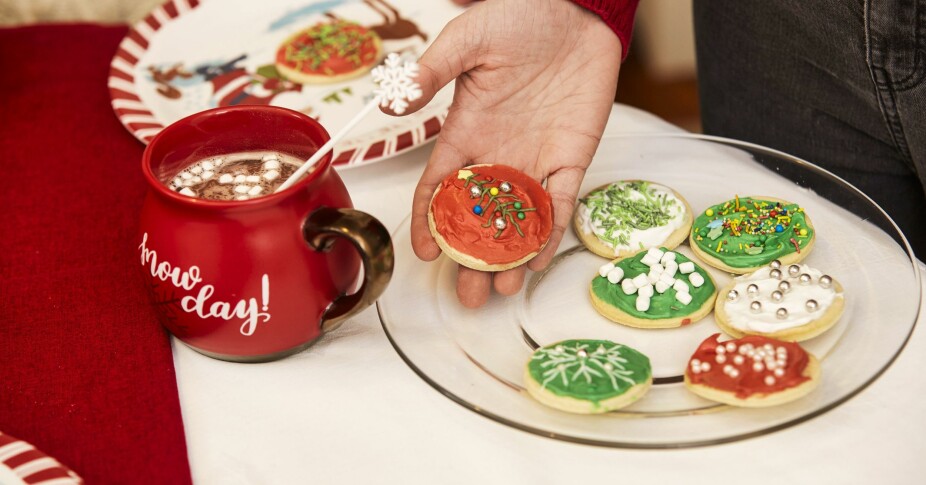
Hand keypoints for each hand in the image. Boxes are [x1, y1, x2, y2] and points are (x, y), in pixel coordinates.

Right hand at [396, 0, 621, 306]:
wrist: (574, 8)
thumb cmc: (518, 17)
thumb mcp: (466, 41)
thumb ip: (431, 73)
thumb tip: (391, 105)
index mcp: (465, 133)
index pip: (440, 188)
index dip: (429, 222)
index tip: (424, 253)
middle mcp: (498, 155)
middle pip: (480, 219)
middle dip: (473, 258)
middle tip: (468, 294)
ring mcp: (535, 159)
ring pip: (519, 221)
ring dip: (512, 257)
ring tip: (504, 289)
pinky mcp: (572, 157)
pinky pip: (561, 202)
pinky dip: (551, 231)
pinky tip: (540, 260)